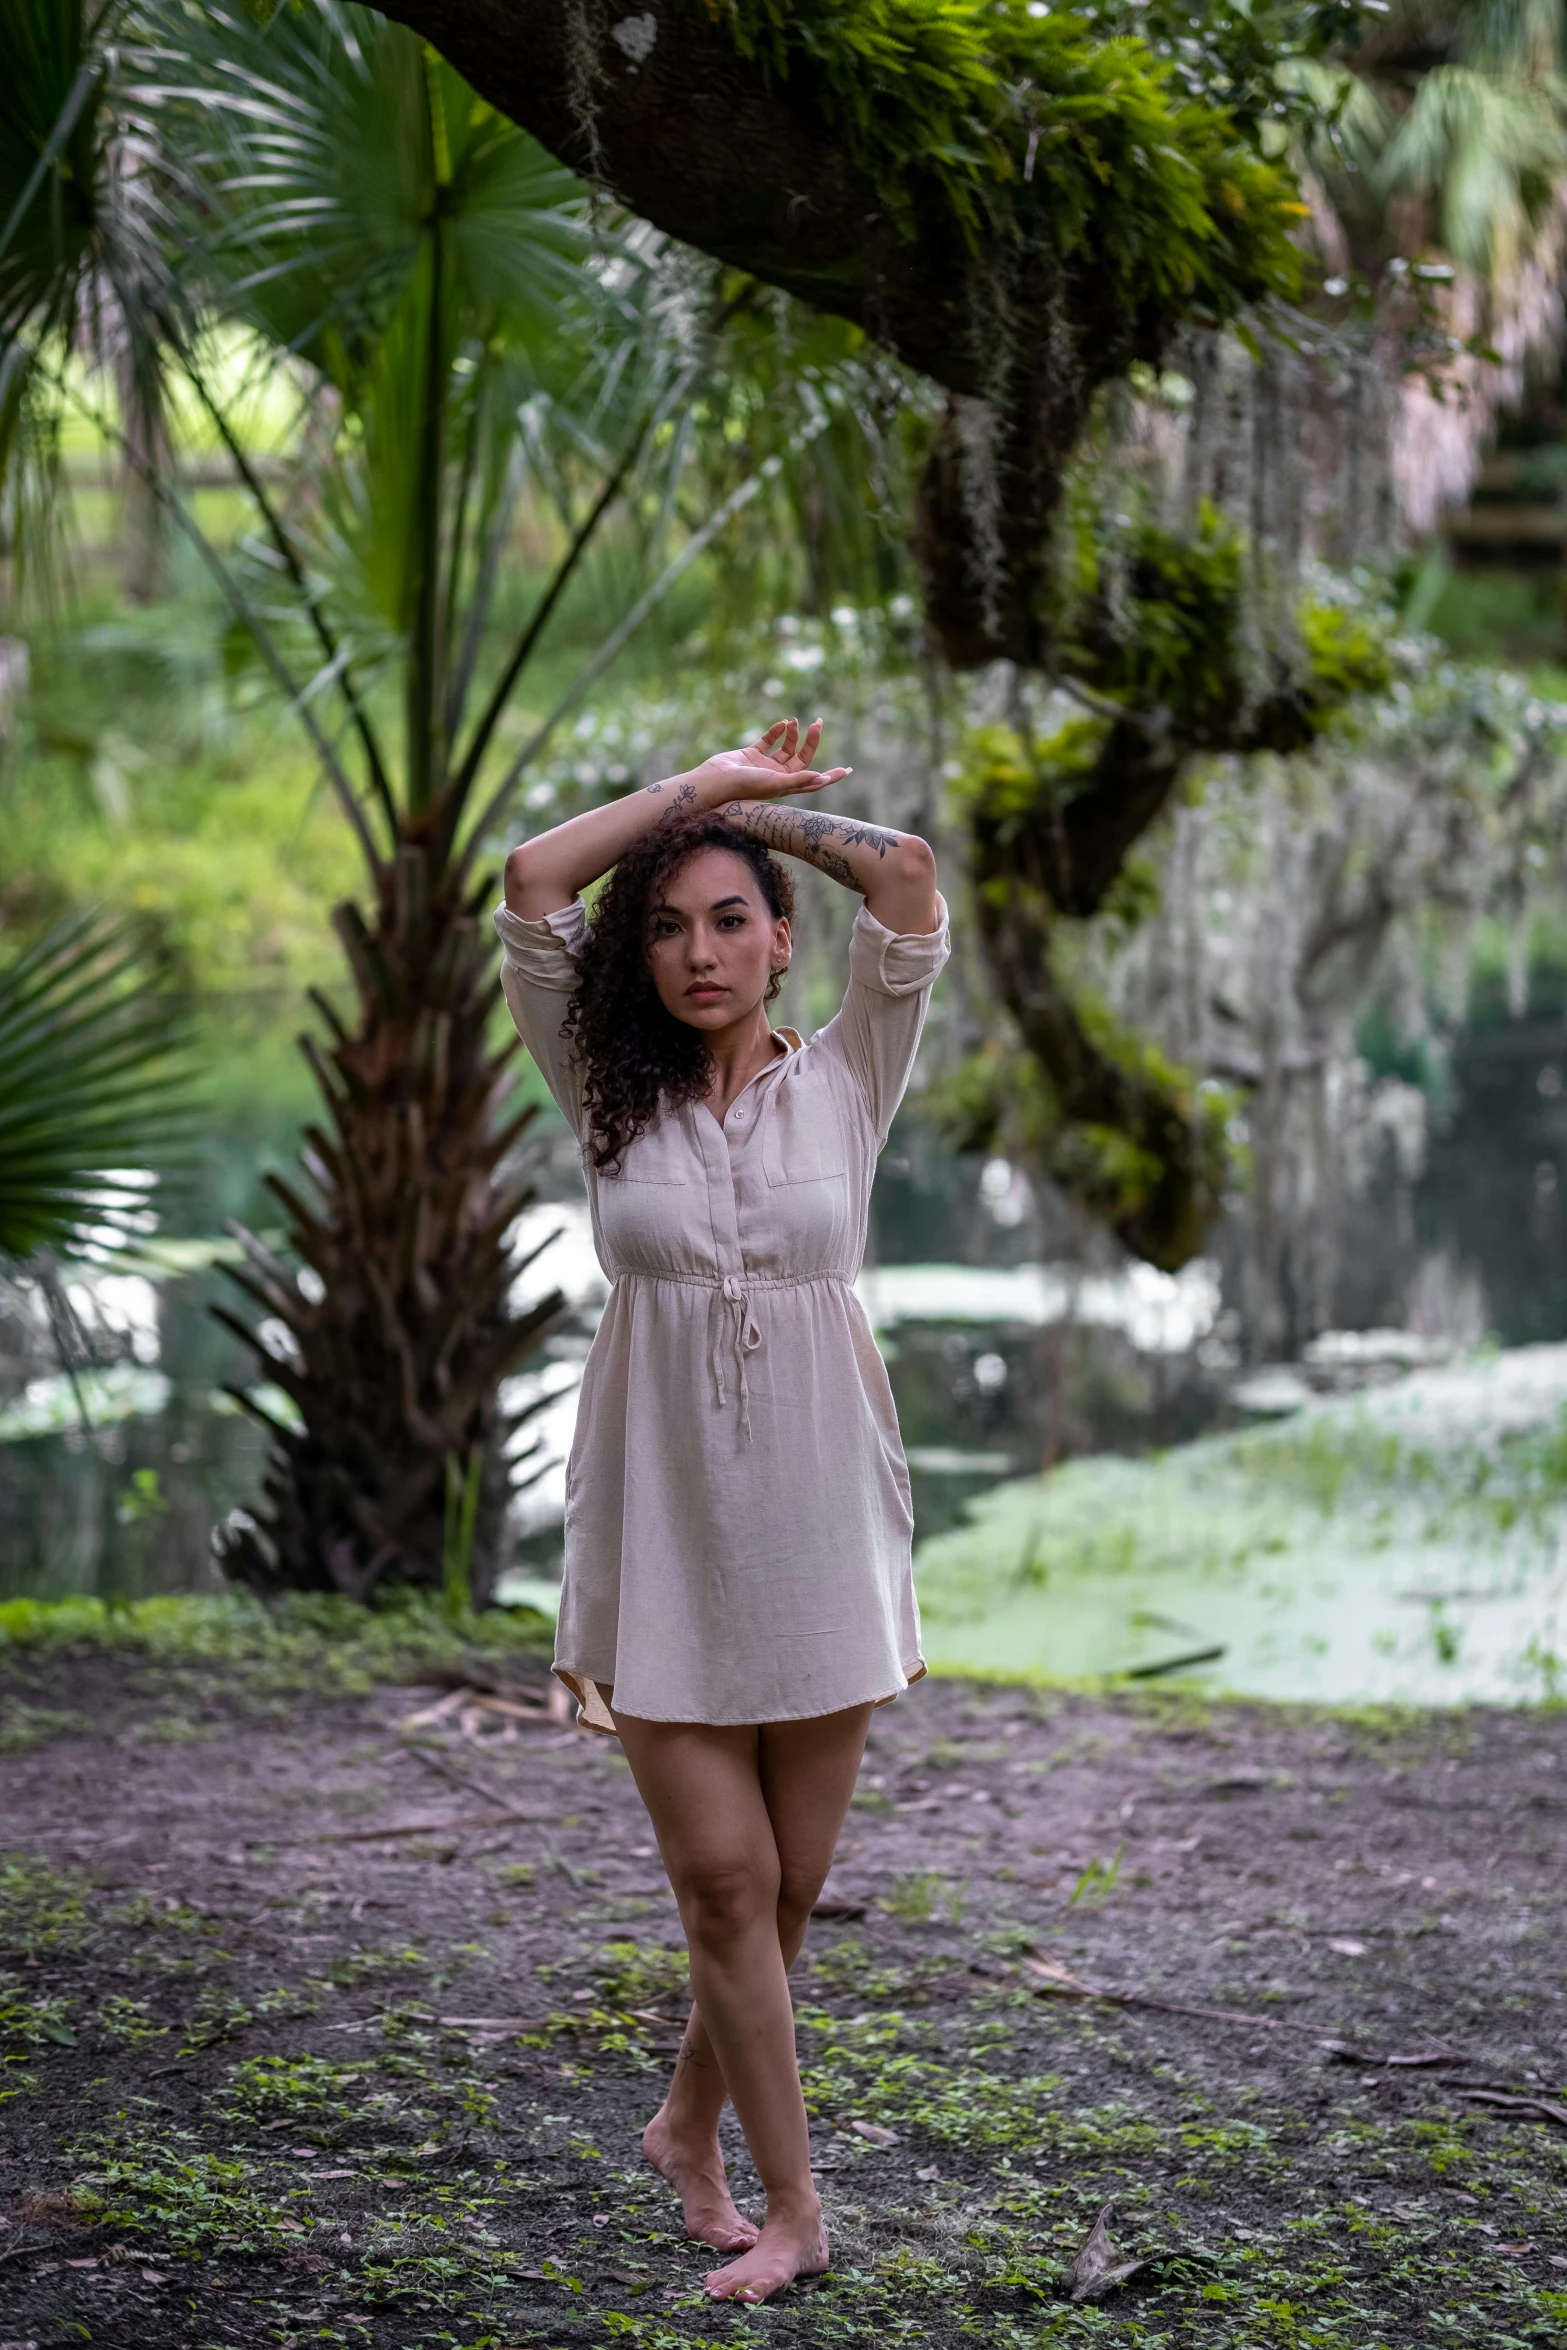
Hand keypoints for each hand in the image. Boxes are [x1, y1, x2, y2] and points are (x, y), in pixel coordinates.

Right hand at [686, 717, 849, 805]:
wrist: (716, 780)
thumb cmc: (744, 786)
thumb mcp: (774, 783)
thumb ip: (798, 780)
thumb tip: (821, 778)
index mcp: (786, 786)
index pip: (814, 781)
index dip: (831, 777)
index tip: (847, 770)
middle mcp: (777, 776)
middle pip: (801, 758)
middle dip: (811, 742)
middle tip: (818, 723)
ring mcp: (764, 766)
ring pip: (785, 748)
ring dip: (791, 735)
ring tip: (794, 722)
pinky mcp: (750, 754)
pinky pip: (767, 742)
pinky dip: (775, 732)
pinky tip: (781, 723)